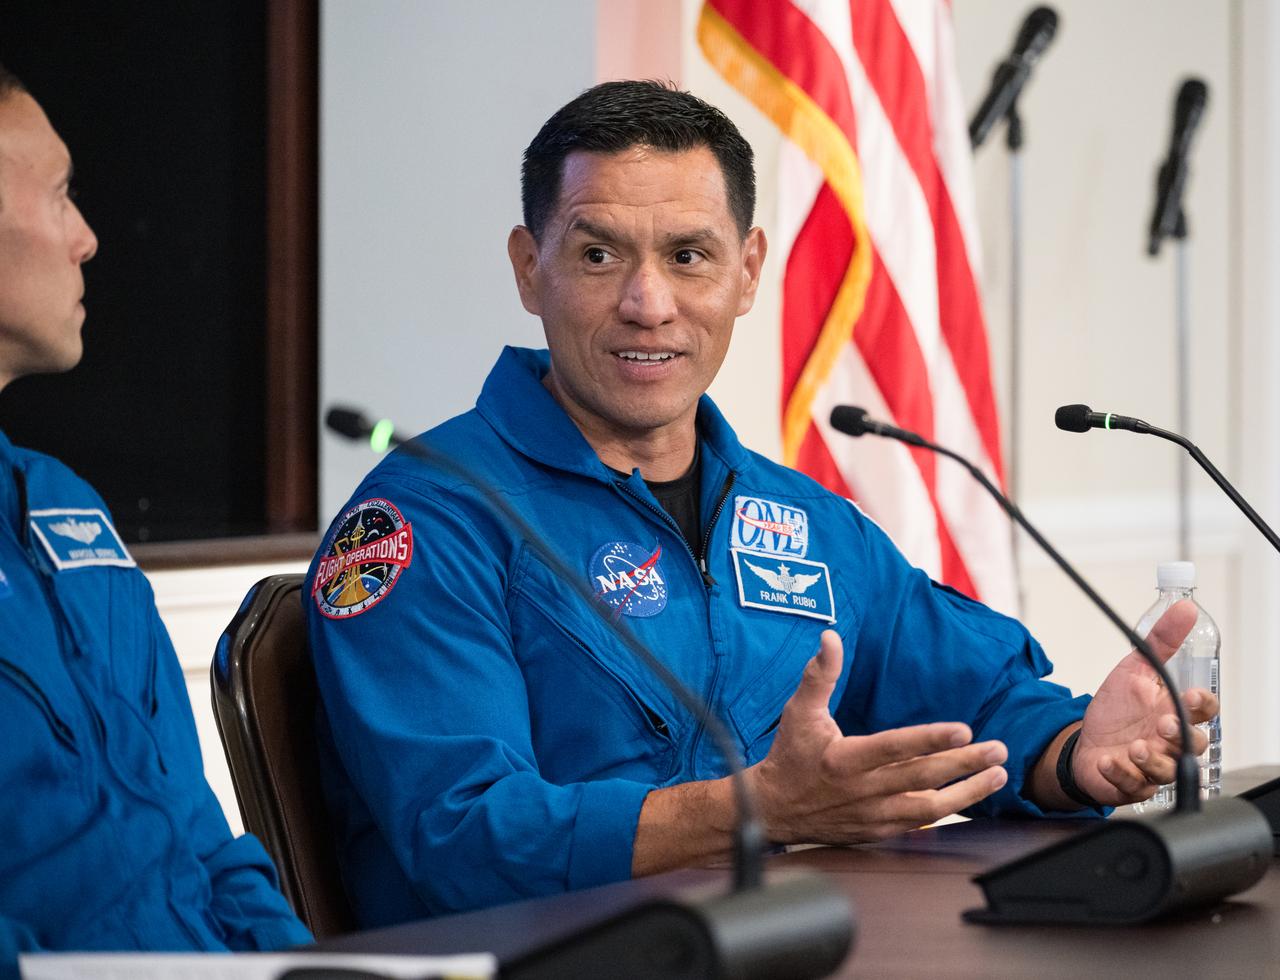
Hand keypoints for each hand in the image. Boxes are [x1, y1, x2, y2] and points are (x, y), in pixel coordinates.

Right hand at [748, 629, 1008, 843]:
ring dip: (968, 792)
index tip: (964, 730)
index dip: (930, 740)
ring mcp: (873, 815)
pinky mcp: (878, 830)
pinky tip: (971, 795)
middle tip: (999, 750)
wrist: (773, 808)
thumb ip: (820, 674)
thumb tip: (831, 637)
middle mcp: (863, 790)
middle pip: (923, 778)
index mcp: (845, 759)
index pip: (895, 748)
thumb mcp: (799, 711)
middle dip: (966, 764)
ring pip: (930, 807)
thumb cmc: (789, 755)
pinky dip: (949, 811)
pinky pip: (921, 824)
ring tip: (997, 775)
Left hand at [1073, 599, 1218, 804]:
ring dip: (1153, 760)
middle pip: (1193, 744)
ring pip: (1168, 770)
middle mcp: (1169, 741)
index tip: (1192, 695)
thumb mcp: (1135, 670)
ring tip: (1135, 748)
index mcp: (1175, 712)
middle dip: (1181, 735)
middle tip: (1163, 725)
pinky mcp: (1132, 784)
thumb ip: (1160, 642)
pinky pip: (1133, 786)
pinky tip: (1108, 761)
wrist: (1086, 741)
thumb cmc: (1118, 710)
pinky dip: (1122, 774)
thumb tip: (1184, 608)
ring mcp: (1153, 765)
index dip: (1203, 704)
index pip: (1204, 711)